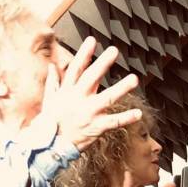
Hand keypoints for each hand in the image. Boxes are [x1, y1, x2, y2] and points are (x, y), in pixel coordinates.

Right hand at [41, 37, 141, 151]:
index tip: (93, 41)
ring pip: (107, 98)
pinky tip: (138, 113)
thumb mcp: (49, 100)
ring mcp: (88, 113)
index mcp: (68, 91)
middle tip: (114, 51)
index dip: (84, 54)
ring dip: (121, 88)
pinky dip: (126, 118)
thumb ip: (53, 82)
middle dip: (102, 64)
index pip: (77, 69)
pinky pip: (114, 122)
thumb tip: (52, 66)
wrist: (51, 146)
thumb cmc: (51, 122)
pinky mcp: (96, 127)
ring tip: (134, 79)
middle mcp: (78, 99)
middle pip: (92, 78)